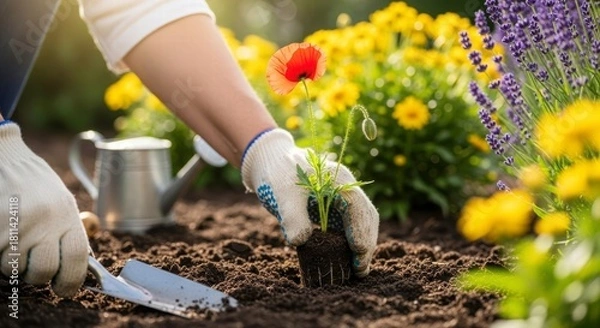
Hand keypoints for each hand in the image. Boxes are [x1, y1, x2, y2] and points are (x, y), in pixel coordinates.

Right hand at [0, 122, 88, 296]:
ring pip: (15, 268)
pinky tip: (3, 233)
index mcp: (67, 214)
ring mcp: (18, 223)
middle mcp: (46, 220)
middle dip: (38, 275)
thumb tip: (78, 267)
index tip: (66, 289)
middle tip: (33, 262)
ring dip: (12, 262)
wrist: (4, 156)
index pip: (78, 259)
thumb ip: (69, 231)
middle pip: (44, 271)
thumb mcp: (61, 202)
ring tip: (15, 238)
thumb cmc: (33, 182)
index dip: (72, 281)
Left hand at [241, 129, 378, 276]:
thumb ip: (292, 216)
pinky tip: (347, 256)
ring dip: (362, 243)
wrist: (271, 160)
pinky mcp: (336, 204)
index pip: (357, 207)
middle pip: (366, 215)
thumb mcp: (282, 193)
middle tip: (360, 270)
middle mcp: (346, 186)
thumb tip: (300, 242)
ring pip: (362, 220)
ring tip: (357, 268)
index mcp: (338, 179)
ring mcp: (343, 195)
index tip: (357, 254)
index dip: (360, 231)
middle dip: (366, 243)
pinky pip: (350, 223)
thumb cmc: (278, 173)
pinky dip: (351, 239)